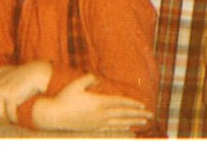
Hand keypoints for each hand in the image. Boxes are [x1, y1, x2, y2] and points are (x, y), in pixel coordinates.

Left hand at [0, 61, 51, 123]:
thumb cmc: (24, 76)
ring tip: (12, 121)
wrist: (36, 73)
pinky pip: (8, 114)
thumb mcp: (7, 73)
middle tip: (6, 122)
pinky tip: (18, 119)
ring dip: (5, 120)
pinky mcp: (9, 97)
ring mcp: (0, 91)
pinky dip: (13, 119)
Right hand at [33, 73, 154, 131]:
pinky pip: (111, 128)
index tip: (143, 105)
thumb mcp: (76, 84)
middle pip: (124, 114)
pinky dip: (121, 127)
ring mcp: (98, 122)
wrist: (55, 115)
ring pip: (120, 122)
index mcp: (98, 102)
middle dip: (138, 114)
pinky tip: (127, 126)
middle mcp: (101, 113)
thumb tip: (99, 78)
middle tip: (151, 115)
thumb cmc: (64, 97)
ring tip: (144, 122)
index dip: (132, 104)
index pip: (120, 103)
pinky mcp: (94, 127)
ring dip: (133, 121)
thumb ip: (89, 78)